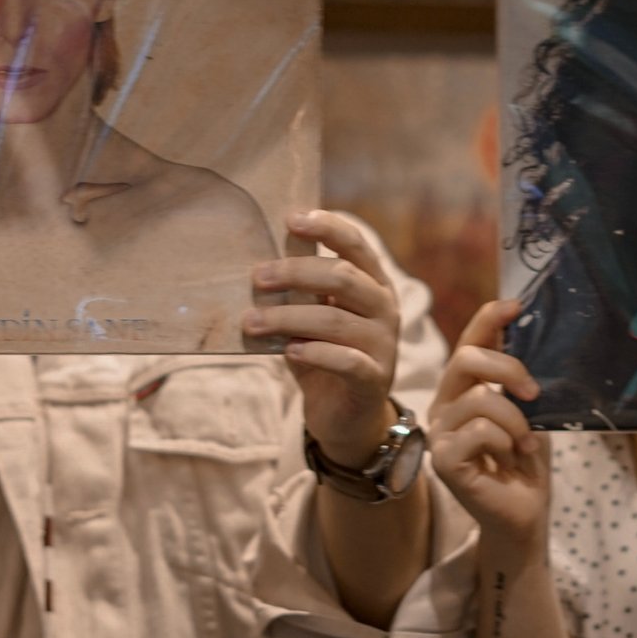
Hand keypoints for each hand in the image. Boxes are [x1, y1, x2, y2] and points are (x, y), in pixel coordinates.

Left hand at [247, 210, 401, 465]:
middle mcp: (385, 308)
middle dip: (296, 273)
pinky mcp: (375, 379)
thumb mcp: (309, 316)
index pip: (355, 244)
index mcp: (372, 284)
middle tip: (257, 277)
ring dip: (288, 318)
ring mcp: (384, 345)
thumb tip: (265, 250)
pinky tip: (288, 352)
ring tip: (251, 322)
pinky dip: (315, 353)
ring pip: (336, 320)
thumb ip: (298, 288)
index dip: (327, 227)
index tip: (290, 219)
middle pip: (343, 278)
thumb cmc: (323, 356)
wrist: (346, 418)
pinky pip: (347, 361)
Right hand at [428, 301, 550, 556]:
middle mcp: (444, 407)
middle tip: (534, 393)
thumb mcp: (528, 410)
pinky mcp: (443, 461)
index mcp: (462, 390)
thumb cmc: (525, 461)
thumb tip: (524, 328)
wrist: (524, 513)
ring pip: (479, 400)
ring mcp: (439, 434)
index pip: (468, 343)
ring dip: (515, 421)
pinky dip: (504, 441)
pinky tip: (510, 458)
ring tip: (526, 443)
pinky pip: (478, 432)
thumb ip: (517, 377)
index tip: (517, 305)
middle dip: (508, 369)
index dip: (488, 319)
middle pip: (465, 361)